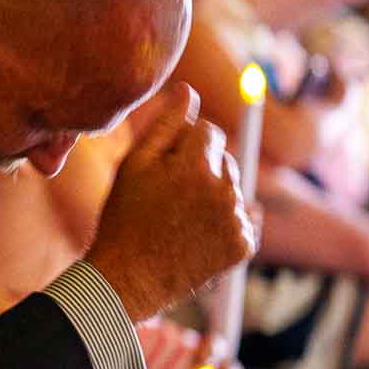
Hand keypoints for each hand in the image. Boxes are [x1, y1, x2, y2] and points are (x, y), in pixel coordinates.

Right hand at [87, 86, 255, 320]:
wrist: (129, 278)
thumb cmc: (125, 218)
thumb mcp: (133, 165)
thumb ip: (165, 124)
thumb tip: (189, 90)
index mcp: (196, 163)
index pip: (208, 131)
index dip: (183, 147)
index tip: (164, 170)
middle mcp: (223, 188)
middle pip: (225, 160)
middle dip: (204, 170)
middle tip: (170, 198)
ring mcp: (236, 219)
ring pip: (234, 189)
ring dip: (215, 197)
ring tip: (182, 220)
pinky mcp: (244, 245)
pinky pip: (244, 221)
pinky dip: (226, 226)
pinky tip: (198, 238)